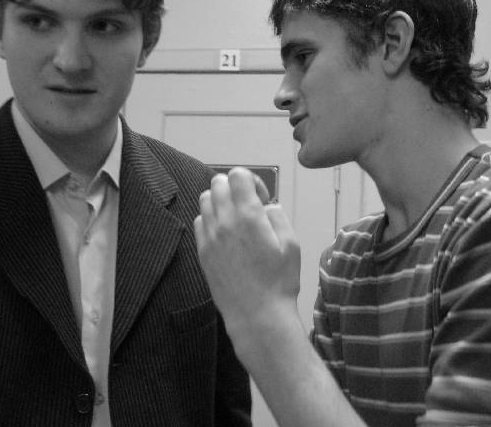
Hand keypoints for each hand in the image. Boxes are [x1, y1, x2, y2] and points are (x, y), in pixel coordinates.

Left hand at [194, 167, 300, 345]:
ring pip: (205, 199)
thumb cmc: (279, 282)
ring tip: (235, 218)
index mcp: (249, 216)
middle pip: (218, 182)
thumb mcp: (291, 243)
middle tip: (248, 204)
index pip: (237, 175)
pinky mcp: (202, 251)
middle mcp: (225, 222)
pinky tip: (225, 233)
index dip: (251, 180)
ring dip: (220, 201)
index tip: (260, 195)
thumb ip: (277, 215)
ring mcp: (210, 237)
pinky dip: (210, 219)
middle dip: (234, 187)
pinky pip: (199, 221)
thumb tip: (266, 204)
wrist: (257, 315)